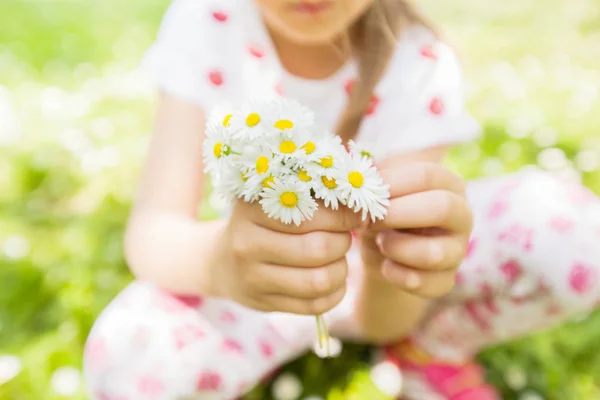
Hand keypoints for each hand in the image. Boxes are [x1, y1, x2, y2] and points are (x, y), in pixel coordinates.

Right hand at [217, 200, 361, 314]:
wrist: (223, 262)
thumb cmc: (261, 223)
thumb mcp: (274, 200)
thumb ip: (309, 196)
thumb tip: (357, 203)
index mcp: (252, 210)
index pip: (310, 215)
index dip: (342, 217)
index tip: (356, 215)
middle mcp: (247, 245)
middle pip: (318, 249)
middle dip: (343, 243)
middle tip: (344, 237)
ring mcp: (253, 279)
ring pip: (318, 281)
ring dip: (341, 270)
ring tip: (339, 259)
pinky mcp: (264, 304)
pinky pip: (314, 306)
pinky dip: (335, 293)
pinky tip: (333, 281)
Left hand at [365, 162, 472, 298]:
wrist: (382, 251)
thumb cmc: (382, 210)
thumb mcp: (379, 190)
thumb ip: (373, 179)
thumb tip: (355, 175)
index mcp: (447, 183)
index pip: (427, 174)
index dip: (392, 183)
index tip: (363, 191)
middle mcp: (462, 215)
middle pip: (441, 208)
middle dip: (397, 214)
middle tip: (369, 219)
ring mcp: (458, 250)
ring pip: (434, 253)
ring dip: (396, 247)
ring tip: (380, 242)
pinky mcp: (446, 280)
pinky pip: (424, 282)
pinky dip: (396, 275)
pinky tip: (385, 266)